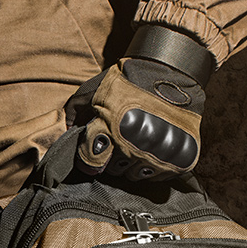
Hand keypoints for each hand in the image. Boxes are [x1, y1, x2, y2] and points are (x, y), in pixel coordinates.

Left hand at [65, 58, 204, 179]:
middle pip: (113, 169)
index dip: (88, 156)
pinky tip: (154, 147)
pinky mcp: (179, 160)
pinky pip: (157, 176)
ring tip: (137, 142)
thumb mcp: (95, 88)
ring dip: (132, 162)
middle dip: (112, 156)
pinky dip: (154, 165)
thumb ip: (76, 109)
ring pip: (134, 175)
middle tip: (120, 139)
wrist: (172, 71)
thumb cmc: (130, 80)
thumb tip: (67, 130)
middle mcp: (135, 144)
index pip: (91, 161)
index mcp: (111, 127)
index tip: (93, 149)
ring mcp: (159, 154)